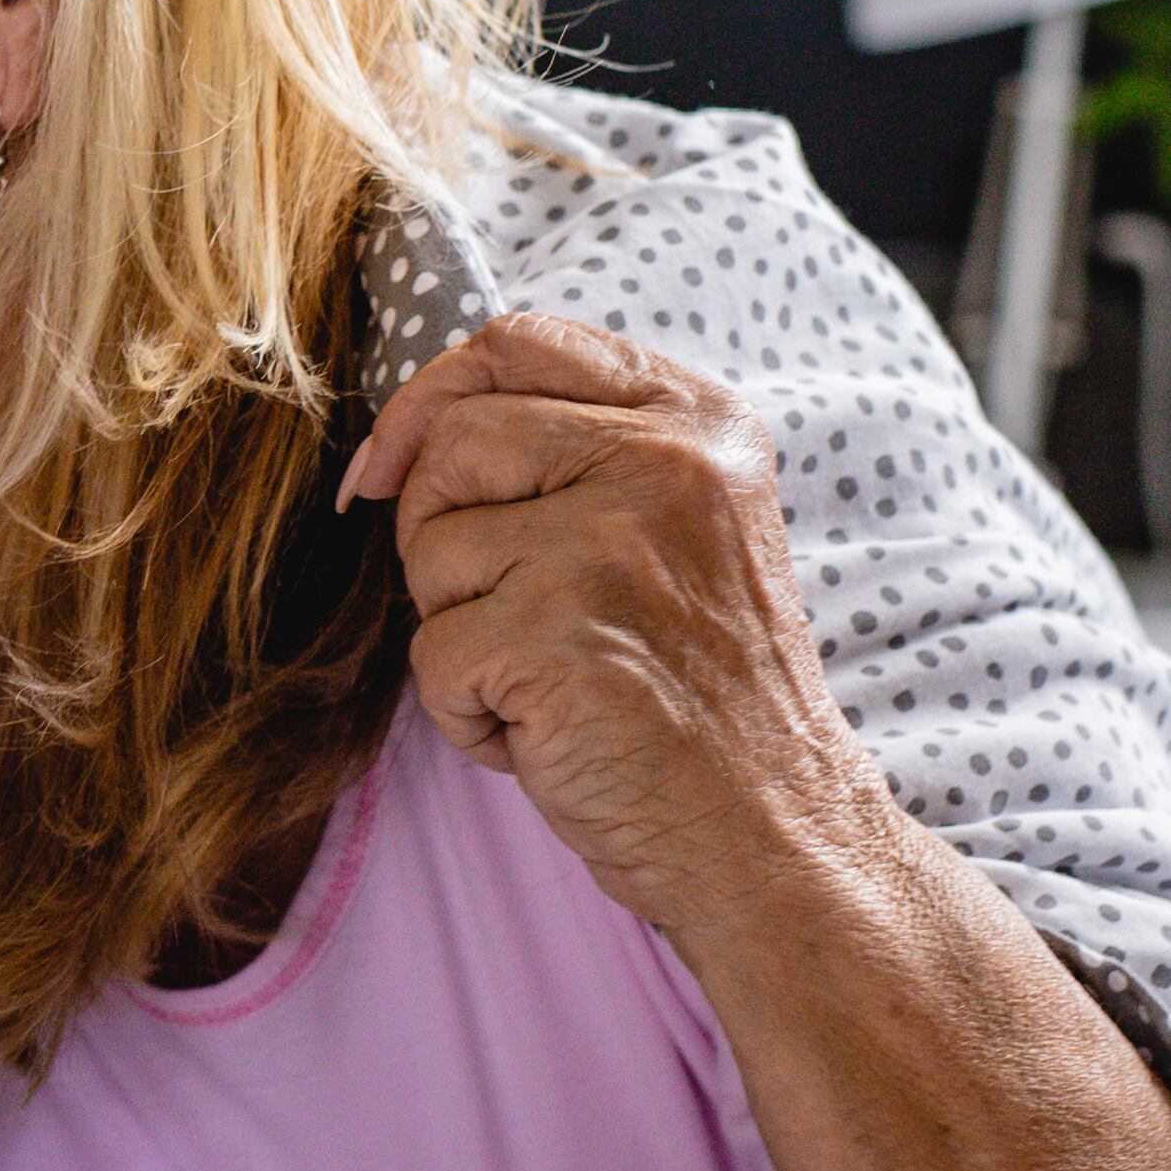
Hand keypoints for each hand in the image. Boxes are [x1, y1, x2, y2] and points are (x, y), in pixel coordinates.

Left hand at [342, 313, 887, 944]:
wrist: (774, 832)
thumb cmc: (702, 692)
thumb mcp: (679, 529)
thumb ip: (580, 453)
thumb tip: (403, 437)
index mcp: (699, 420)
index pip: (520, 339)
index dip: (434, 397)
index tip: (396, 466)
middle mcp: (665, 461)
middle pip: (452, 439)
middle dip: (441, 534)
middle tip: (514, 614)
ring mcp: (609, 543)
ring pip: (429, 549)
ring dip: (460, 634)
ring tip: (554, 681)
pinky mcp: (554, 633)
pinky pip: (431, 654)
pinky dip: (467, 716)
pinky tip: (548, 737)